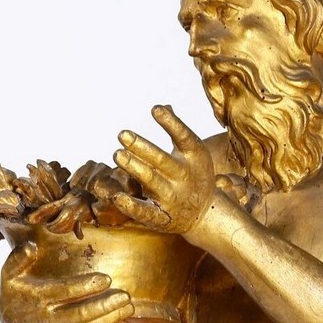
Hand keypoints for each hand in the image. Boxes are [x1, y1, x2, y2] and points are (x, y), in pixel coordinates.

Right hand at [0, 248, 132, 322]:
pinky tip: (121, 322)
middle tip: (124, 297)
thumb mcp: (8, 272)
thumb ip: (18, 259)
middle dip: (104, 306)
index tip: (106, 279)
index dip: (85, 287)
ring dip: (109, 319)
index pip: (63, 292)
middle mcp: (48, 318)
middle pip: (79, 314)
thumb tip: (31, 247)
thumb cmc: (15, 291)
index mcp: (36, 298)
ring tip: (129, 308)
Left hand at [112, 105, 216, 238]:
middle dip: (142, 147)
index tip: (155, 109)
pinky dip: (132, 206)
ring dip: (134, 168)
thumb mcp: (193, 153)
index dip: (171, 123)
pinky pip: (146, 212)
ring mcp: (173, 198)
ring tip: (117, 154)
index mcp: (195, 157)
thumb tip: (164, 106)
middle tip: (123, 134)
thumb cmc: (194, 175)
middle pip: (162, 160)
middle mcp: (185, 177)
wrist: (205, 214)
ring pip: (152, 182)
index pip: (184, 137)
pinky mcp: (162, 217)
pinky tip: (117, 196)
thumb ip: (177, 131)